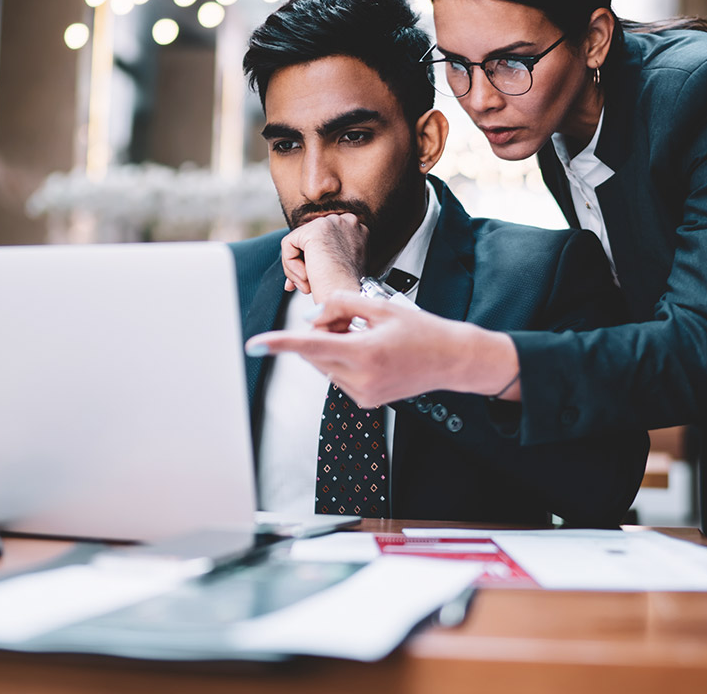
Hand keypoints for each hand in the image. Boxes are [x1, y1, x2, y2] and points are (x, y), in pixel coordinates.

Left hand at [245, 291, 521, 407]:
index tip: (255, 345)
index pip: (312, 346)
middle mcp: (361, 379)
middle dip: (318, 334)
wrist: (451, 360)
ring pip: (324, 366)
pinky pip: (338, 377)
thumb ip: (342, 305)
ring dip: (330, 348)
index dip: (279, 344)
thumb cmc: (421, 330)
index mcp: (365, 353)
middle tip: (344, 318)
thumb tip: (313, 316)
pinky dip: (343, 361)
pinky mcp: (366, 401)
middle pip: (314, 354)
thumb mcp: (382, 307)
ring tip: (362, 334)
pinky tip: (369, 352)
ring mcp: (364, 394)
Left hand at [280, 213, 366, 303]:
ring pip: (296, 242)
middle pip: (308, 240)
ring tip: (308, 284)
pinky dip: (290, 266)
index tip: (310, 281)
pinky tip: (306, 278)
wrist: (346, 298)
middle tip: (305, 285)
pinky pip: (288, 245)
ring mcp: (332, 223)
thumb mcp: (338, 268)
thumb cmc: (345, 291)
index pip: (321, 240)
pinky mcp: (315, 229)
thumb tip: (300, 265)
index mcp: (357, 230)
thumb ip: (322, 258)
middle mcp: (348, 221)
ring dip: (296, 268)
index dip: (312, 261)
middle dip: (301, 263)